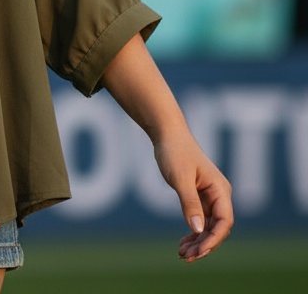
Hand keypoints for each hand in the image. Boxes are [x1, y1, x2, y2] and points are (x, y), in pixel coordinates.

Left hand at [153, 130, 233, 261]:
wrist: (167, 133)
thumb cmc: (174, 151)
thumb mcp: (180, 178)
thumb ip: (189, 203)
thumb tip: (198, 230)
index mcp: (220, 189)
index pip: (224, 222)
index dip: (213, 239)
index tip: (199, 252)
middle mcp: (219, 195)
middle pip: (217, 228)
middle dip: (203, 245)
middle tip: (185, 257)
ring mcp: (210, 196)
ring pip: (208, 226)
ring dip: (197, 241)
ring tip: (182, 255)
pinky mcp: (199, 196)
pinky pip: (200, 220)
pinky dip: (193, 232)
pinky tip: (183, 243)